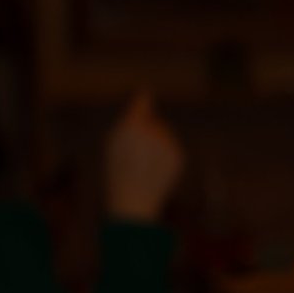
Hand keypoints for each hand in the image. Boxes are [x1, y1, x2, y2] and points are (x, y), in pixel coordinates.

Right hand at [105, 92, 184, 222]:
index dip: (143, 100)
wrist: (134, 200)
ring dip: (156, 144)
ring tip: (143, 165)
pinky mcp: (179, 154)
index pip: (142, 104)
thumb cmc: (117, 172)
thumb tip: (145, 99)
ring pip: (164, 134)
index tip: (145, 92)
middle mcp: (153, 131)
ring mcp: (169, 143)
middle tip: (133, 155)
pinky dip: (164, 155)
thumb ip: (129, 120)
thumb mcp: (115, 143)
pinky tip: (154, 170)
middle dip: (146, 131)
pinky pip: (171, 148)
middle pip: (153, 122)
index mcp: (133, 126)